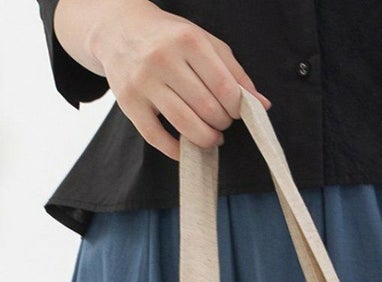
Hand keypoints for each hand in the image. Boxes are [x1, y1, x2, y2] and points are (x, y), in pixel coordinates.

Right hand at [54, 0, 271, 156]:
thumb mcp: (204, 43)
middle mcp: (164, 59)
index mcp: (189, 40)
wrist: (119, 30)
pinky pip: (157, 137)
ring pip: (185, 124)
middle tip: (222, 123)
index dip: (237, 108)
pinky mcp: (129, 103)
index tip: (237, 113)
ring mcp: (144, 82)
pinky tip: (186, 148)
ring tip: (211, 138)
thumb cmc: (169, 38)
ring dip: (205, 139)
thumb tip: (262, 105)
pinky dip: (176, 150)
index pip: (224, 86)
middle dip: (222, 123)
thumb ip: (234, 72)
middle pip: (207, 108)